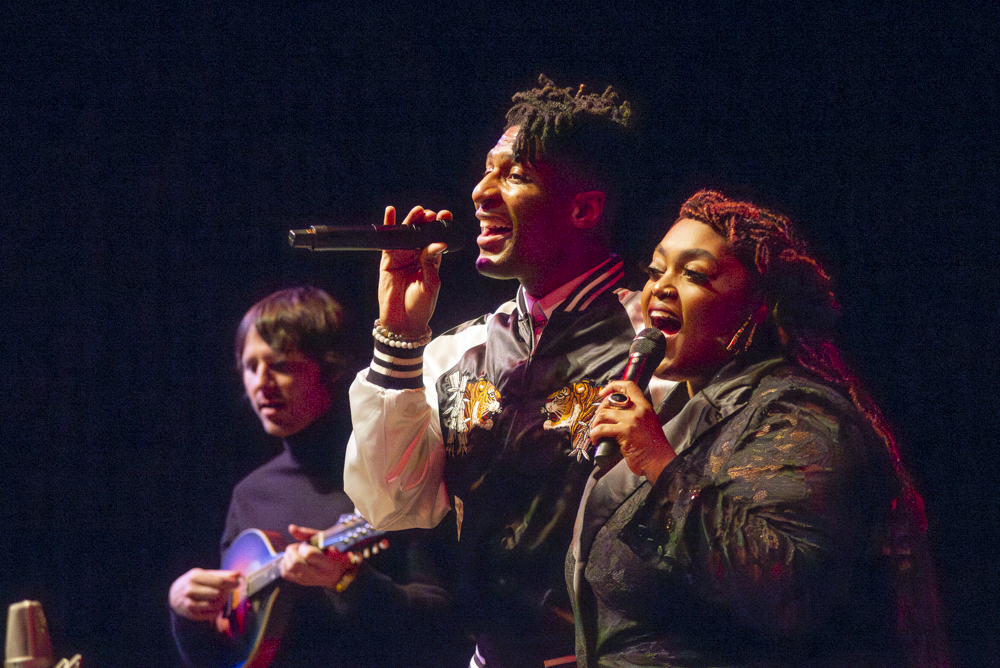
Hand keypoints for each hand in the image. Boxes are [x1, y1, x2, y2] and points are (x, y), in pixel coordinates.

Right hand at [169, 568, 240, 628]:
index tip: (238, 583)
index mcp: (195, 576)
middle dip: (225, 593)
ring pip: (213, 605)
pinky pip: (210, 614)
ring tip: (220, 598)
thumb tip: (239, 574)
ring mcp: (188, 602)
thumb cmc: (196, 582)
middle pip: (217, 593)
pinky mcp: (190, 614)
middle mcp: (189, 589)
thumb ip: (222, 574)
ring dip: (220, 602)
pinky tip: (214, 606)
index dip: (231, 583)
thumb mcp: (206, 574)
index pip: (218, 581)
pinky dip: (215, 611)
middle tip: (227, 591)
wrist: (175, 595)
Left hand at [279, 524, 356, 588]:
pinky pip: (285, 573)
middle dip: (292, 551)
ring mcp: (309, 580)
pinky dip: (285, 564)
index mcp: (328, 563)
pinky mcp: (302, 582)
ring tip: (297, 552)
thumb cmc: (333, 552)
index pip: (309, 555)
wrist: (339, 572)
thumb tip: (291, 528)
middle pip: (295, 563)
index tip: (307, 545)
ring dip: (289, 556)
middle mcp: (318, 574)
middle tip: (298, 547)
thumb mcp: (325, 540)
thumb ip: (307, 533)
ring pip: (289, 568)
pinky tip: (293, 559)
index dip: (304, 547)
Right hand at [378, 205, 451, 337]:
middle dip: (426, 222)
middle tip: (431, 214)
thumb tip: (437, 243)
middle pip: (421, 234)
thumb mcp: (430, 284)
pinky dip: (389, 226)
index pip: (436, 239)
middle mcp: (416, 257)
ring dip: (411, 221)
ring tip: (418, 212)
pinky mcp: (387, 261)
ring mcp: (401, 258)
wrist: (403, 323)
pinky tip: (391, 212)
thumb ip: (431, 263)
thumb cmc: (421, 307)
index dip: (441, 227)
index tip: (446, 215)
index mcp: (431, 261)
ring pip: (406, 235)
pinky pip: (388, 242)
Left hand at [588, 381, 674, 484]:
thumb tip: (615, 415)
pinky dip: (594, 434)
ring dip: (595, 423)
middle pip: (611, 400)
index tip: (603, 393)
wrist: (659, 462)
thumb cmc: (652, 448)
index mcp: (645, 407)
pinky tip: (596, 441)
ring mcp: (632, 420)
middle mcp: (639, 410)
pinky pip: (601, 429)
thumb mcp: (647, 425)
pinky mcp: (625, 431)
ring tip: (595, 432)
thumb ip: (636, 416)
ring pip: (603, 414)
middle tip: (597, 421)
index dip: (613, 386)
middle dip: (599, 410)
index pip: (629, 386)